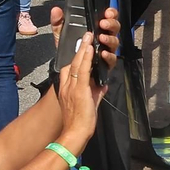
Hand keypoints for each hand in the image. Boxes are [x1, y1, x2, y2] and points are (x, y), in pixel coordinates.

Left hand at [48, 4, 120, 78]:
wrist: (68, 70)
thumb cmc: (69, 49)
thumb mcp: (62, 35)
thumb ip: (58, 22)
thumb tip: (56, 10)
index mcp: (95, 28)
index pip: (108, 17)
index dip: (111, 13)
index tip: (107, 12)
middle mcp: (103, 38)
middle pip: (115, 28)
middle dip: (111, 24)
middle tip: (103, 23)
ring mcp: (107, 50)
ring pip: (114, 43)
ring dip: (109, 39)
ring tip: (102, 38)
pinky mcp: (107, 63)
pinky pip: (111, 60)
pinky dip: (108, 56)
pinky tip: (103, 53)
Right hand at [56, 28, 109, 143]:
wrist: (75, 133)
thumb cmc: (79, 123)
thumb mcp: (88, 104)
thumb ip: (95, 93)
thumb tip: (102, 86)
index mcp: (66, 89)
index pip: (68, 69)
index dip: (73, 57)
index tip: (79, 48)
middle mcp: (67, 85)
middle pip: (71, 63)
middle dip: (78, 48)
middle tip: (84, 36)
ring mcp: (72, 87)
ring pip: (77, 64)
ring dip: (83, 49)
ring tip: (88, 37)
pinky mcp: (80, 90)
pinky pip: (83, 71)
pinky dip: (86, 59)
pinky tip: (89, 49)